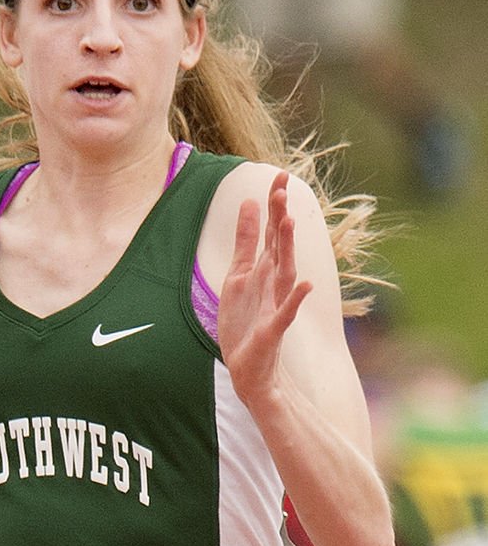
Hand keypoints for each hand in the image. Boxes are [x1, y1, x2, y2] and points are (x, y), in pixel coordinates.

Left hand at [217, 171, 311, 407]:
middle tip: (282, 187)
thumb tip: (250, 202)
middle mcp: (274, 284)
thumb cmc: (245, 324)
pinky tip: (307, 284)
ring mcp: (276, 305)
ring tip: (288, 221)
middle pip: (278, 245)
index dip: (273, 205)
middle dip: (279, 216)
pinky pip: (288, 312)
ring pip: (285, 272)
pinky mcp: (274, 329)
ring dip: (287, 248)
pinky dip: (296, 298)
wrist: (248, 370)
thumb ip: (245, 242)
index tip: (278, 176)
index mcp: (263, 270)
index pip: (269, 232)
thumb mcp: (238, 276)